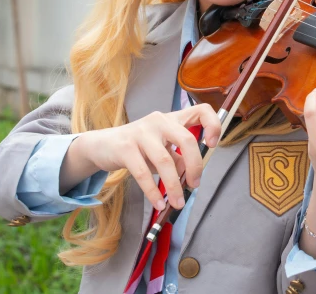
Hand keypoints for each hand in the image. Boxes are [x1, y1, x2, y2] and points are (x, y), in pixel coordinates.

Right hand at [76, 103, 221, 210]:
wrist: (102, 145)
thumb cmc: (138, 148)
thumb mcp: (162, 150)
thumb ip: (178, 158)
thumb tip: (193, 176)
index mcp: (173, 119)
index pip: (201, 111)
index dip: (213, 125)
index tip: (212, 145)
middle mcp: (159, 121)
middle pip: (186, 140)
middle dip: (195, 166)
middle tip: (195, 185)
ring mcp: (142, 132)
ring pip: (165, 161)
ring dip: (174, 186)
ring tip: (177, 204)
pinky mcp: (126, 147)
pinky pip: (143, 173)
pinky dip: (153, 192)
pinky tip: (159, 203)